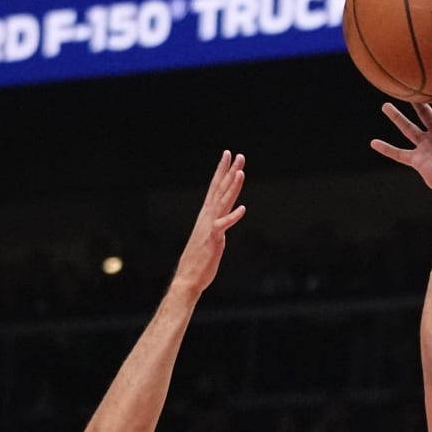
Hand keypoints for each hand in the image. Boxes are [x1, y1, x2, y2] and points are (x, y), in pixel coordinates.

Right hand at [173, 151, 246, 297]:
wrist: (188, 277)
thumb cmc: (199, 260)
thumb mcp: (209, 238)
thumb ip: (215, 227)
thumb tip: (220, 222)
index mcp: (207, 215)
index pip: (215, 188)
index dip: (222, 172)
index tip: (228, 157)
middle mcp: (207, 216)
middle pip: (219, 189)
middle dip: (229, 171)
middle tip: (238, 155)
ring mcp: (210, 226)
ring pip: (223, 202)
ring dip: (232, 186)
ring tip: (241, 171)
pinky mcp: (214, 238)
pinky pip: (224, 225)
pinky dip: (233, 216)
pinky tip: (243, 208)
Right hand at [371, 99, 431, 196]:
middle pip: (424, 113)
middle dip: (416, 100)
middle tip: (406, 84)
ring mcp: (426, 147)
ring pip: (408, 128)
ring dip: (397, 117)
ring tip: (385, 104)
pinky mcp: (418, 161)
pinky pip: (399, 153)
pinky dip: (386, 148)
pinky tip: (374, 142)